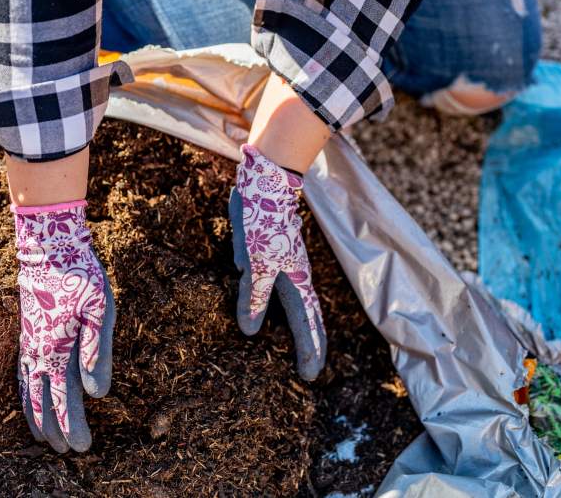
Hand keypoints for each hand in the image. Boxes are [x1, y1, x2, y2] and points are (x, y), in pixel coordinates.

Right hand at [13, 200, 114, 452]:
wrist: (48, 247)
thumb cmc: (81, 276)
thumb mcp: (101, 309)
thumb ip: (98, 351)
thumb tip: (97, 393)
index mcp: (58, 350)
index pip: (63, 400)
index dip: (72, 426)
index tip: (82, 447)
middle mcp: (38, 352)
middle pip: (43, 402)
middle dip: (55, 429)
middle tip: (69, 451)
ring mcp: (29, 343)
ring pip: (27, 391)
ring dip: (36, 417)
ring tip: (46, 439)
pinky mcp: (26, 334)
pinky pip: (21, 373)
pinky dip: (24, 394)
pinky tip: (29, 398)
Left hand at [229, 144, 325, 380]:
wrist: (264, 185)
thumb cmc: (264, 224)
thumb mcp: (256, 264)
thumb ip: (253, 298)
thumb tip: (250, 332)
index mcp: (296, 282)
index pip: (308, 324)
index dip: (309, 350)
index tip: (309, 376)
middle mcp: (294, 279)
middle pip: (307, 319)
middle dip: (309, 345)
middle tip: (309, 374)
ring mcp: (282, 269)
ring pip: (293, 306)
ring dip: (295, 330)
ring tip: (294, 352)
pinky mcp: (267, 259)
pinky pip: (272, 292)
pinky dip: (271, 309)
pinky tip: (262, 319)